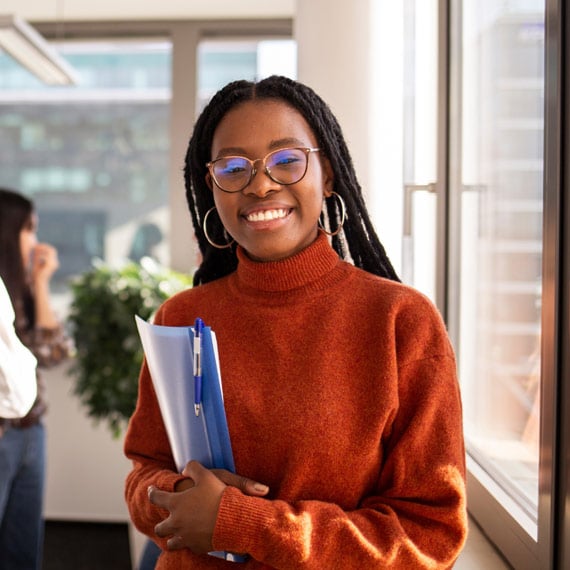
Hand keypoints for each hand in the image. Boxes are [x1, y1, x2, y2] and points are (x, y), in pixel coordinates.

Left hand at [31, 243, 57, 283]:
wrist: (38, 282)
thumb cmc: (37, 274)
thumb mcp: (37, 263)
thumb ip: (37, 257)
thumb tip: (36, 249)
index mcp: (53, 262)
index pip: (52, 250)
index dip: (45, 247)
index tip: (36, 246)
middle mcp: (55, 262)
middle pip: (52, 250)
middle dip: (44, 246)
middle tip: (35, 246)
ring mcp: (53, 264)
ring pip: (50, 251)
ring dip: (42, 249)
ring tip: (34, 250)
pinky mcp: (50, 265)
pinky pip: (45, 256)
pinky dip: (40, 255)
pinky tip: (34, 256)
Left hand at [149, 461, 268, 552]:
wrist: (233, 519)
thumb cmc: (218, 495)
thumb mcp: (206, 475)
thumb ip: (193, 468)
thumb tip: (185, 469)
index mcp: (176, 504)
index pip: (156, 498)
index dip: (152, 492)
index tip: (151, 490)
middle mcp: (177, 523)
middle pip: (160, 528)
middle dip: (161, 524)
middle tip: (166, 520)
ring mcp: (186, 537)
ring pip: (171, 543)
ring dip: (172, 538)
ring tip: (178, 534)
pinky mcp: (197, 547)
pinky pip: (189, 547)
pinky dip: (190, 543)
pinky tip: (195, 538)